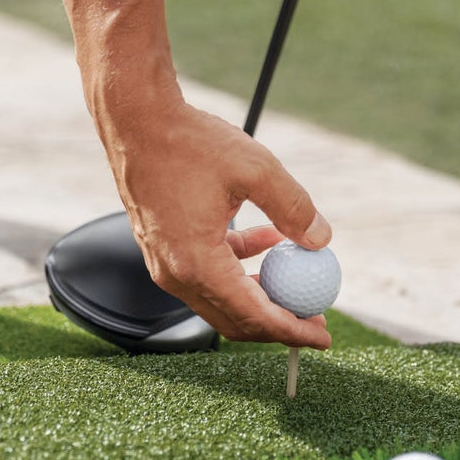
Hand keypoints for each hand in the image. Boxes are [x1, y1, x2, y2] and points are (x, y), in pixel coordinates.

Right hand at [105, 96, 333, 347]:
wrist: (136, 121)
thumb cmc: (189, 142)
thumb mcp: (256, 169)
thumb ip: (293, 208)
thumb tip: (322, 240)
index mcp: (198, 264)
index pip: (254, 316)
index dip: (293, 330)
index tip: (323, 338)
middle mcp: (177, 275)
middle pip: (235, 321)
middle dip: (279, 325)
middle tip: (315, 319)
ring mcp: (166, 265)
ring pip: (221, 302)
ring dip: (261, 298)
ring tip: (297, 282)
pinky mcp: (164, 250)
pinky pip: (207, 276)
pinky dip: (239, 271)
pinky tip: (268, 243)